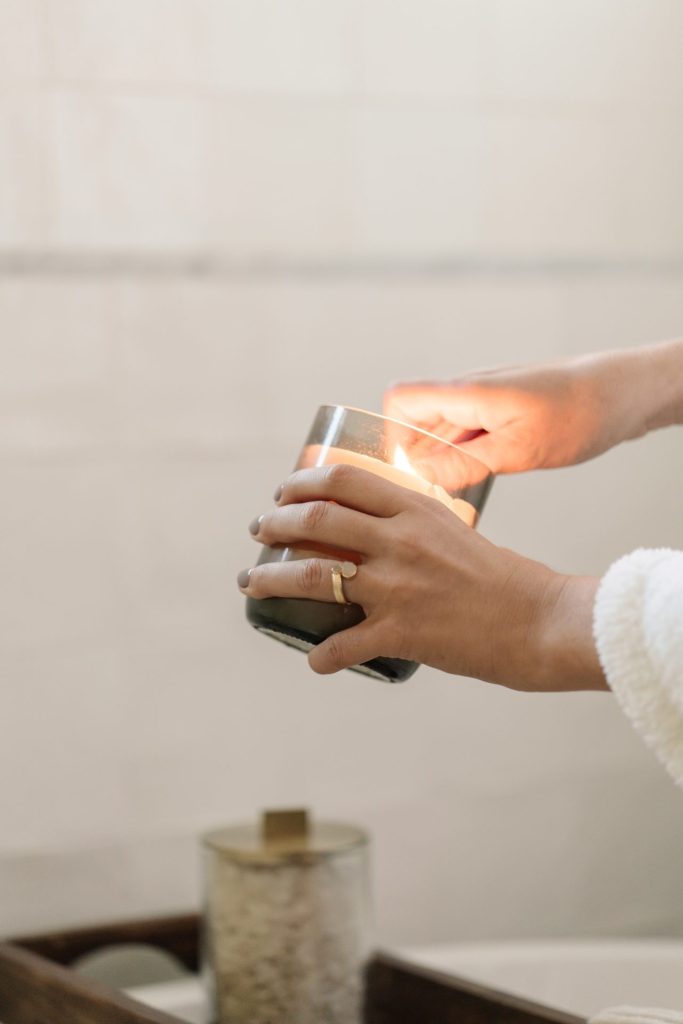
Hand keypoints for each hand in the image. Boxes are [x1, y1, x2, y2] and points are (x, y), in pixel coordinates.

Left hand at [239, 464, 605, 690]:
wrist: (543, 621)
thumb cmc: (505, 578)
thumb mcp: (457, 532)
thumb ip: (416, 526)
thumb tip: (379, 531)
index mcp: (416, 509)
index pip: (343, 481)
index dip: (302, 483)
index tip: (284, 492)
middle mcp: (399, 541)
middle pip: (315, 521)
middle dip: (275, 524)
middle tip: (260, 531)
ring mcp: (396, 587)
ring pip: (311, 576)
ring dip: (271, 579)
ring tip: (253, 583)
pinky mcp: (401, 633)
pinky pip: (342, 645)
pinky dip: (322, 655)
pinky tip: (315, 660)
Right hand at [384, 350, 656, 480]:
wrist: (624, 392)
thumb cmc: (580, 413)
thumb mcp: (520, 449)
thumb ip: (466, 462)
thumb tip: (422, 475)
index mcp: (467, 392)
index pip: (400, 401)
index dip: (393, 436)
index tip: (407, 471)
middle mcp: (469, 391)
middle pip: (416, 419)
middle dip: (416, 456)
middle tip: (435, 491)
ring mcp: (485, 400)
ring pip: (442, 429)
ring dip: (443, 459)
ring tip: (461, 488)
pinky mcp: (501, 411)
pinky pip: (467, 432)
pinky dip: (465, 455)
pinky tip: (483, 476)